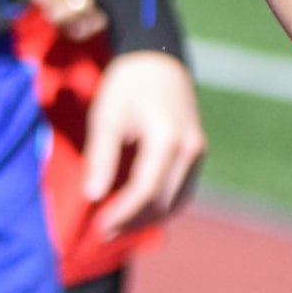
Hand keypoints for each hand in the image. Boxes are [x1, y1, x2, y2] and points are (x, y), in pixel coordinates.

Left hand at [83, 50, 205, 239]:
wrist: (157, 60)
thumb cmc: (127, 86)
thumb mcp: (106, 118)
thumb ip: (100, 158)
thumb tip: (94, 198)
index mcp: (167, 137)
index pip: (146, 189)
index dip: (122, 214)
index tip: (98, 228)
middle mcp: (190, 148)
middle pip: (164, 201)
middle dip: (134, 221)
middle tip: (102, 232)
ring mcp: (197, 151)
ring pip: (177, 200)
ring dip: (148, 218)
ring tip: (118, 225)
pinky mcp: (196, 153)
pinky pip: (181, 190)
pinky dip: (161, 205)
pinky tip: (137, 209)